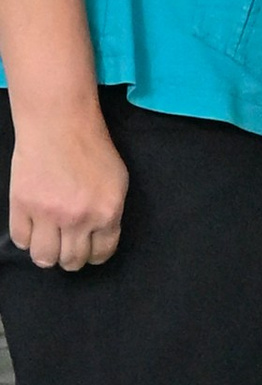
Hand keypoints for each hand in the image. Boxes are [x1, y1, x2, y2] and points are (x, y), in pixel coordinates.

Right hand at [9, 102, 127, 269]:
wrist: (59, 123)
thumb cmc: (91, 147)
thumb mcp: (117, 181)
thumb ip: (109, 212)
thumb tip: (99, 236)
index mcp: (107, 212)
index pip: (101, 253)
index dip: (94, 255)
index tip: (89, 250)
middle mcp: (78, 219)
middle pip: (72, 261)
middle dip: (71, 258)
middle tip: (68, 246)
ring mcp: (47, 214)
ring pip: (44, 258)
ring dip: (47, 255)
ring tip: (49, 243)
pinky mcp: (22, 206)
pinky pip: (21, 240)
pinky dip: (27, 238)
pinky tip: (33, 227)